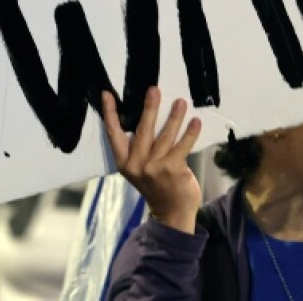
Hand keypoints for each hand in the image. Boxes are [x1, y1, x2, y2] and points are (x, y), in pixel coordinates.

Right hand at [101, 86, 202, 232]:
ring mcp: (155, 168)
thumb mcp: (139, 170)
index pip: (114, 134)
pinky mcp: (173, 170)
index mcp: (125, 163)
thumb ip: (139, 149)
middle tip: (154, 90)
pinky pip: (183, 146)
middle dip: (149, 108)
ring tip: (181, 102)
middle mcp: (137, 165)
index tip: (107, 94)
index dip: (110, 113)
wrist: (172, 213)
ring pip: (165, 135)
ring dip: (174, 116)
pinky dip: (190, 132)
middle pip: (143, 130)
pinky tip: (196, 121)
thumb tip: (147, 116)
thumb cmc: (157, 186)